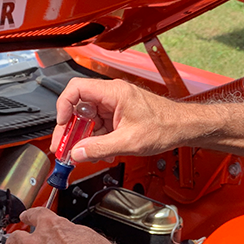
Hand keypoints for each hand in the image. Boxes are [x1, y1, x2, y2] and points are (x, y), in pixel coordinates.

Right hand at [52, 78, 199, 162]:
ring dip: (85, 138)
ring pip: (89, 119)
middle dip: (71, 129)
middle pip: (79, 107)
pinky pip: (100, 125)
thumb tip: (77, 153)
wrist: (183, 127)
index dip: (63, 106)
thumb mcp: (129, 141)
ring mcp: (116, 104)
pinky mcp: (120, 115)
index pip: (76, 89)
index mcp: (114, 93)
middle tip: (64, 147)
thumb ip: (99, 148)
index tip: (61, 126)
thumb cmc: (165, 125)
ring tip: (85, 154)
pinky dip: (97, 139)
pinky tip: (101, 152)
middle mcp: (112, 95)